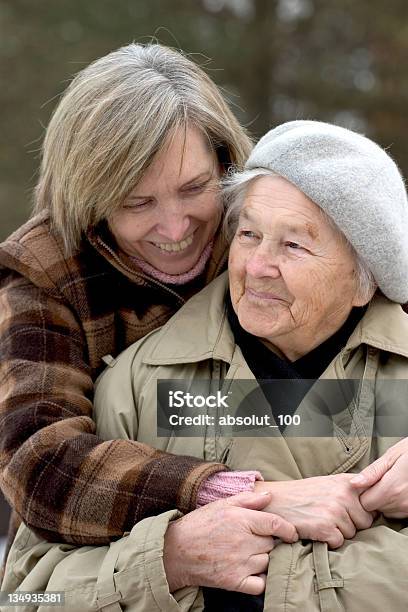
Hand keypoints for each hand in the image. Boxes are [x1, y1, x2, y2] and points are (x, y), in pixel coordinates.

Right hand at [163, 491, 297, 594]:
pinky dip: (261, 579)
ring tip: (251, 554)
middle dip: (269, 542)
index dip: (287, 529)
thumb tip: (269, 495)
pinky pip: (260, 584)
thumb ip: (247, 499)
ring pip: (267, 562)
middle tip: (258, 540)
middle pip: (272, 544)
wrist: (176, 551)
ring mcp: (239, 564)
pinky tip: (253, 572)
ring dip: (264, 559)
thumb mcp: (222, 504)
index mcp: (240, 520)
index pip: (275, 524)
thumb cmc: (200, 524)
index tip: (290, 533)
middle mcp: (242, 542)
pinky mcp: (234, 582)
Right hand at [254, 474, 373, 548]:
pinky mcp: (325, 528)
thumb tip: (371, 505)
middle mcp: (343, 495)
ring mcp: (334, 511)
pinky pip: (339, 543)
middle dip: (351, 524)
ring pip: (351, 534)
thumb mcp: (329, 483)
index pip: (371, 504)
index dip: (361, 511)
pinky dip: (328, 541)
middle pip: (364, 522)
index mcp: (346, 482)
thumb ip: (350, 490)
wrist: (276, 500)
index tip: (348, 512)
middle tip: (330, 517)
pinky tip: (316, 530)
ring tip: (320, 521)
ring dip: (338, 532)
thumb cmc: (303, 494)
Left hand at [350, 438, 407, 517]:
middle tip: (381, 479)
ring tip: (392, 482)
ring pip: (386, 511)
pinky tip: (400, 489)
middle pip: (375, 507)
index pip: (364, 503)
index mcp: (391, 488)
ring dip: (385, 500)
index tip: (367, 482)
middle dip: (374, 495)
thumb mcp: (392, 455)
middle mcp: (401, 502)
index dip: (363, 492)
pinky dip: (395, 503)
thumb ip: (372, 472)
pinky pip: (398, 512)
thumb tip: (354, 483)